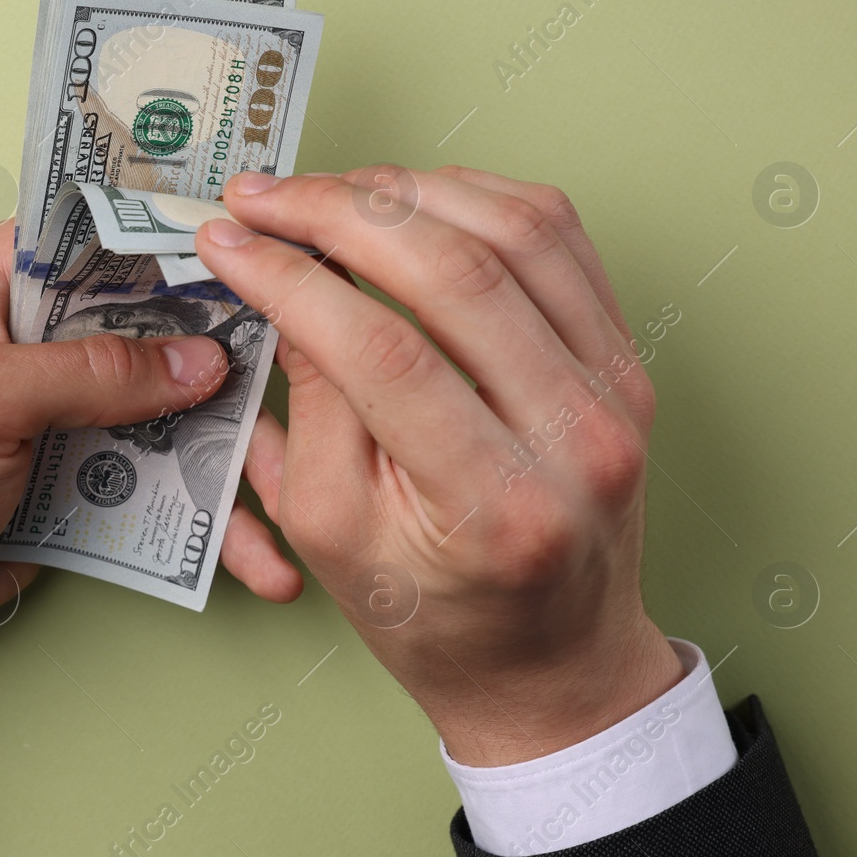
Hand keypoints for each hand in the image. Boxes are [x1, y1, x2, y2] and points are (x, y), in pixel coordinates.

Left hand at [0, 221, 299, 684]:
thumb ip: (89, 372)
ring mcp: (65, 407)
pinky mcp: (79, 473)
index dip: (191, 246)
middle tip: (305, 399)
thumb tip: (199, 361)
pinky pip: (160, 479)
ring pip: (175, 411)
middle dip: (237, 369)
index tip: (272, 262)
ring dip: (233, 458)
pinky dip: (205, 517)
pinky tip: (250, 555)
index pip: (113, 234)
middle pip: (163, 327)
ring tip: (292, 503)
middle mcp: (40, 332)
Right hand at [196, 165, 683, 765]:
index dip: (292, 279)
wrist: (553, 665)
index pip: (382, 352)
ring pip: (519, 229)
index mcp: (496, 506)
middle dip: (341, 212)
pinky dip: (479, 197)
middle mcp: (577, 438)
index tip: (231, 241)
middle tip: (266, 198)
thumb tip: (290, 283)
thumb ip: (312, 408)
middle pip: (457, 272)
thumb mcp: (334, 535)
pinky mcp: (625, 360)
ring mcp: (616, 391)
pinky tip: (414, 200)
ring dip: (409, 190)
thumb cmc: (439, 621)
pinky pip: (561, 238)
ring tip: (329, 193)